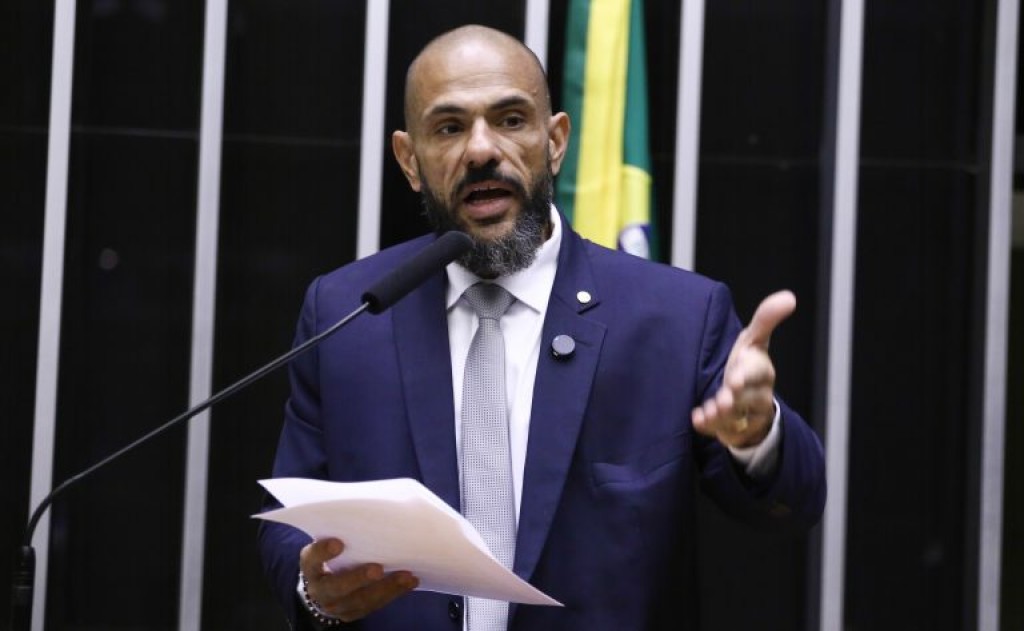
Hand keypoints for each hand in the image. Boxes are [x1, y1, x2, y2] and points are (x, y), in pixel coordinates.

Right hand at [300, 538, 418, 622]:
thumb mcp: (332, 539)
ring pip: (360, 600)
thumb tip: (373, 501)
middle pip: (336, 587)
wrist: (325, 582)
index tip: (338, 542)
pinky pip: (374, 606)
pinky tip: (410, 581)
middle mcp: (319, 589)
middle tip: (378, 569)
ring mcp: (336, 604)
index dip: (322, 552)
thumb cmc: (335, 551)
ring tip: (405, 576)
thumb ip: (344, 528)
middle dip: (358, 578)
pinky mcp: (352, 613)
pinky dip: (393, 593)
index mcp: (311, 565)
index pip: (312, 559)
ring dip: (385, 588)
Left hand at [692, 290, 795, 448]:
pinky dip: (710, 426)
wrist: (748, 401)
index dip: (747, 374)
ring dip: (722, 413)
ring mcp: (745, 414)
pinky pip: (722, 430)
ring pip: (737, 416)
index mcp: (760, 370)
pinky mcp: (732, 428)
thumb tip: (789, 297)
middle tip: (724, 397)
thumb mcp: (754, 341)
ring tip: (710, 409)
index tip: (735, 378)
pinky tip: (699, 419)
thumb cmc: (747, 365)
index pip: (758, 371)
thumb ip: (766, 319)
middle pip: (749, 397)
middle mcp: (757, 393)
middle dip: (736, 397)